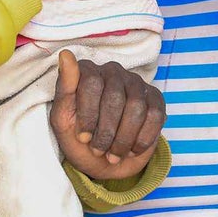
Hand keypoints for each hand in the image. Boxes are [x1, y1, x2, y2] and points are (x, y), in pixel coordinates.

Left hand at [50, 50, 163, 179]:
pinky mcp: (155, 98)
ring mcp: (135, 82)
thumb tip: (66, 54)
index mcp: (88, 70)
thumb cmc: (79, 138)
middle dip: (106, 131)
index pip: (91, 83)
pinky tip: (131, 149)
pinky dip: (142, 139)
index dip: (88, 115)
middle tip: (98, 150)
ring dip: (124, 138)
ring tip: (114, 154)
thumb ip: (64, 87)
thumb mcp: (62, 118)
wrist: (102, 161)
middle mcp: (112, 71)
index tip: (83, 138)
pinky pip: (155, 115)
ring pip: (136, 107)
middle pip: (115, 98)